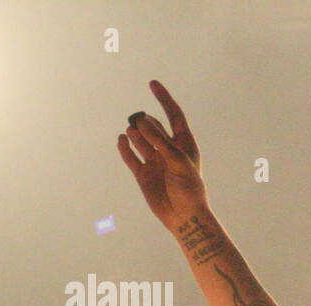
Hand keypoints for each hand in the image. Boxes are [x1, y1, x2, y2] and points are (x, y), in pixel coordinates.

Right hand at [117, 80, 207, 231]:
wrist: (184, 217)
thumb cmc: (189, 189)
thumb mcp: (178, 161)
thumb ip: (160, 141)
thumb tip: (141, 123)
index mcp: (184, 145)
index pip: (174, 115)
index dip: (164, 99)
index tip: (152, 83)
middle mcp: (168, 151)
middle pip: (154, 127)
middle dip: (146, 122)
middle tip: (140, 122)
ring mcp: (155, 162)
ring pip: (141, 140)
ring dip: (136, 133)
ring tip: (133, 130)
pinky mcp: (143, 175)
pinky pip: (130, 157)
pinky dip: (125, 148)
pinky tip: (121, 139)